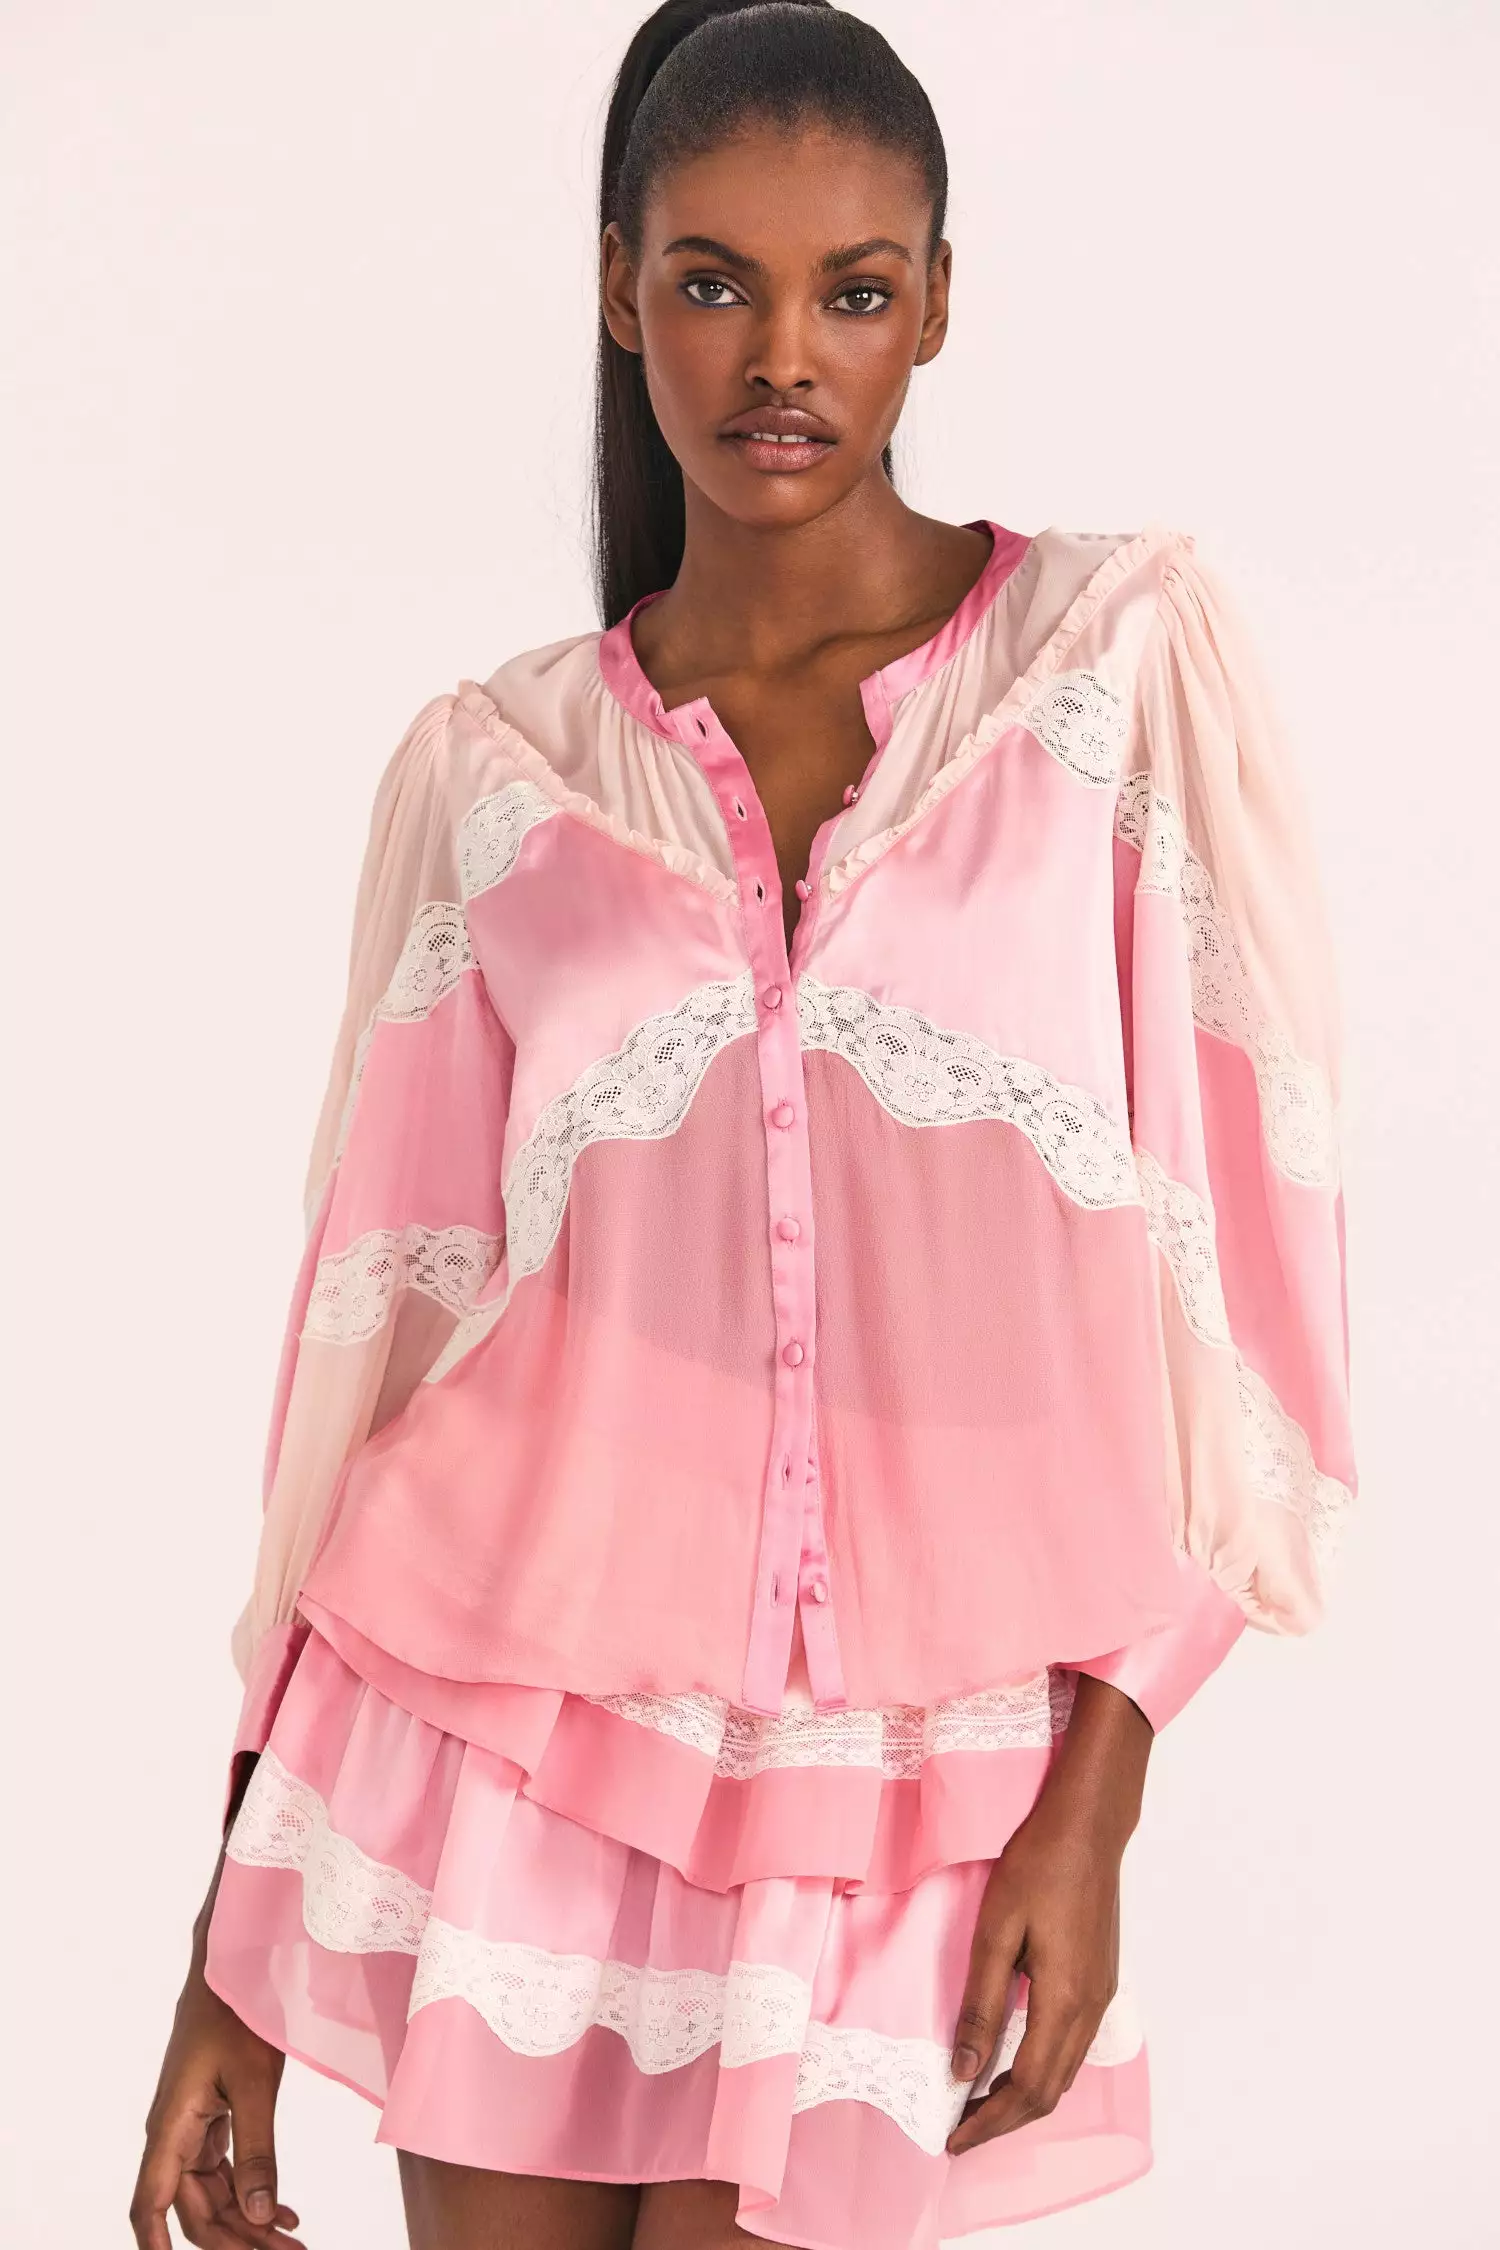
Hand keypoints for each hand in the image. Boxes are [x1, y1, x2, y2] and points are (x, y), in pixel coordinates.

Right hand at [131, 1896, 303, 2249]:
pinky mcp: (213, 2115)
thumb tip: (261, 2217)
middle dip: (238, 2241)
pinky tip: (285, 2214)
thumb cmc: (240, 2011)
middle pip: (196, 2208)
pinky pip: (227, 2170)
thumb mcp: (255, 2082)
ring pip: (213, 2193)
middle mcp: (175, 2133)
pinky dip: (254, 2192)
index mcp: (172, 2127)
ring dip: (250, 2222)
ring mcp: (193, 2125)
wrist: (238, 1961)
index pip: (151, 2204)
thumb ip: (258, 2151)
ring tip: (294, 2243)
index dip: (158, 2246)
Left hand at [946, 1674, 1149, 2152]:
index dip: (991, 2121)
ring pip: (1065, 2071)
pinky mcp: (1100, 1979)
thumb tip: (965, 2069)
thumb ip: (982, 2003)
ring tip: (979, 2103)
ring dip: (1024, 2096)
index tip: (953, 2138)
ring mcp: (1101, 1994)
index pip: (1028, 2088)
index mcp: (1064, 2000)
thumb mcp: (997, 1930)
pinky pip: (1072, 2045)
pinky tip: (1013, 2060)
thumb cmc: (1038, 1866)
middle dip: (1005, 2119)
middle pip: (1051, 2090)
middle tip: (960, 2129)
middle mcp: (1090, 2008)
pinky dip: (1041, 2068)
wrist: (1089, 1825)